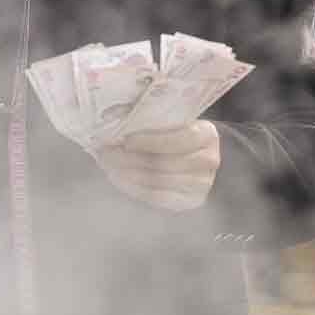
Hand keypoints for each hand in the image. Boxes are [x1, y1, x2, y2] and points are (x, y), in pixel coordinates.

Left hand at [95, 121, 220, 212]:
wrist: (192, 155)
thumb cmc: (175, 133)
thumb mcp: (167, 120)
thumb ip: (146, 117)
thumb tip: (112, 113)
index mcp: (206, 134)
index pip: (178, 139)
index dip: (150, 140)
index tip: (124, 140)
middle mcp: (209, 160)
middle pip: (165, 162)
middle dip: (130, 158)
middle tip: (105, 153)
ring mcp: (202, 184)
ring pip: (158, 180)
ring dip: (128, 173)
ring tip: (107, 165)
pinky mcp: (190, 201)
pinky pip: (157, 197)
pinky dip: (134, 188)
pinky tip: (118, 179)